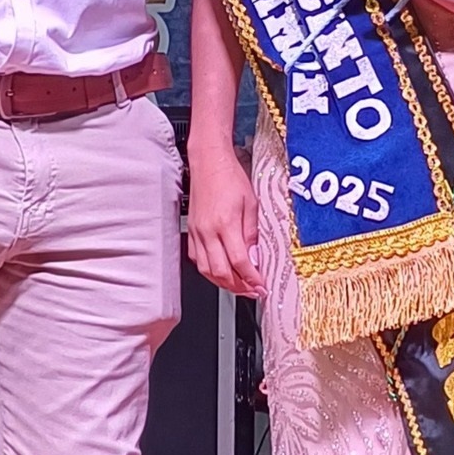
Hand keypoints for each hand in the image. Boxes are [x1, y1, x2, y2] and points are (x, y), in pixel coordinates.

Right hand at [187, 142, 263, 296]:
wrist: (208, 162)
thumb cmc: (230, 177)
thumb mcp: (252, 203)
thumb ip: (252, 233)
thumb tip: (256, 257)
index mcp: (226, 223)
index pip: (239, 261)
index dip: (251, 279)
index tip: (261, 287)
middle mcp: (208, 231)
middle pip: (221, 272)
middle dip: (239, 287)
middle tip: (253, 291)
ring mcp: (198, 233)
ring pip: (207, 270)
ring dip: (224, 283)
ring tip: (239, 286)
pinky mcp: (193, 232)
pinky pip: (198, 260)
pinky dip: (210, 271)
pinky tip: (221, 272)